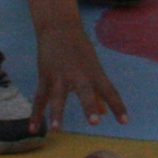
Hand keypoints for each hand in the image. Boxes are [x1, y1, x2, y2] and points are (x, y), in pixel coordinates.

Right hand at [21, 0, 126, 132]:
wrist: (59, 28)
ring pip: (58, 96)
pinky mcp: (45, 76)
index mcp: (95, 73)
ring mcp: (60, 76)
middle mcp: (79, 75)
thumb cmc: (81, 51)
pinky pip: (40, 98)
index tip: (125, 122)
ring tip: (56, 129)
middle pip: (86, 92)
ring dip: (57, 113)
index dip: (117, 106)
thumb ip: (99, 93)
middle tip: (95, 122)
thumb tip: (105, 113)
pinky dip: (36, 114)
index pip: (110, 91)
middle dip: (90, 106)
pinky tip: (33, 129)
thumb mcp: (93, 69)